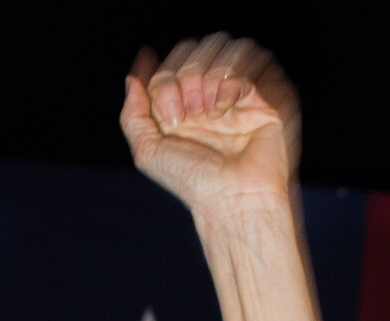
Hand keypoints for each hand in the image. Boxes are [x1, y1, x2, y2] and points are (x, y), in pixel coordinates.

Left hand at [121, 33, 300, 212]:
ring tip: (209, 112)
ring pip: (219, 55)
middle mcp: (202, 104)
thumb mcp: (147, 153)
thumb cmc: (192, 183)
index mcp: (178, 112)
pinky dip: (228, 84)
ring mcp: (229, 100)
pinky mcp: (257, 101)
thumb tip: (133, 79)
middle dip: (185, 78)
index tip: (171, 119)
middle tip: (188, 115)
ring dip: (207, 78)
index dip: (164, 83)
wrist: (233, 197)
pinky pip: (241, 70)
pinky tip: (226, 109)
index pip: (167, 70)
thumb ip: (133, 116)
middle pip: (191, 56)